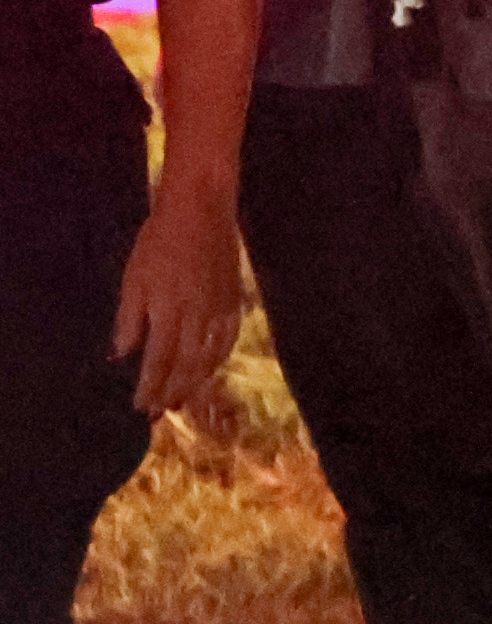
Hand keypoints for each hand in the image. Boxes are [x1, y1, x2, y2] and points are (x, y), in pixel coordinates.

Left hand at [111, 182, 243, 418]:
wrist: (201, 212)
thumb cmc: (158, 242)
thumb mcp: (134, 278)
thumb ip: (130, 319)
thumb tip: (123, 354)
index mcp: (168, 310)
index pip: (159, 359)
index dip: (151, 386)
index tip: (141, 405)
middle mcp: (198, 316)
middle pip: (187, 365)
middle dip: (173, 390)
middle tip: (160, 411)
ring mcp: (220, 310)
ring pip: (210, 356)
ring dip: (196, 381)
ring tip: (183, 398)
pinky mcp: (234, 301)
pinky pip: (229, 339)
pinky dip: (219, 358)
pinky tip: (210, 367)